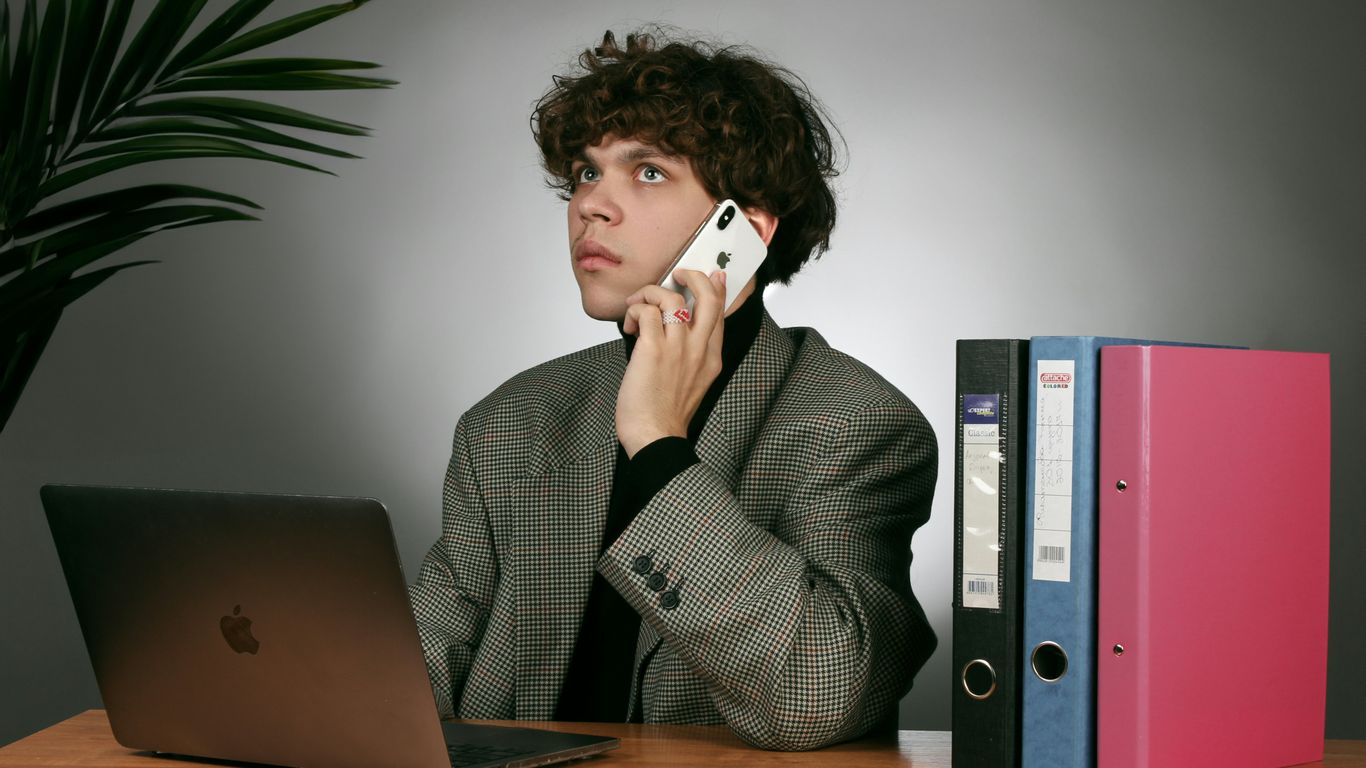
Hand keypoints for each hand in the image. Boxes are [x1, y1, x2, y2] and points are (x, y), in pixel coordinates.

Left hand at [615, 269, 726, 457]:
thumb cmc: (666, 415)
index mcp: (711, 357)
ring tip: (638, 305)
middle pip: (708, 296)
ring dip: (650, 293)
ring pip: (672, 297)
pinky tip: (629, 325)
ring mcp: (678, 348)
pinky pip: (647, 311)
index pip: (720, 313)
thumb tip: (675, 334)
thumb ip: (693, 357)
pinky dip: (635, 310)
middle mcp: (699, 349)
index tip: (712, 275)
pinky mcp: (653, 349)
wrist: (656, 437)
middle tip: (677, 274)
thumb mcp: (693, 383)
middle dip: (693, 275)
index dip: (716, 288)